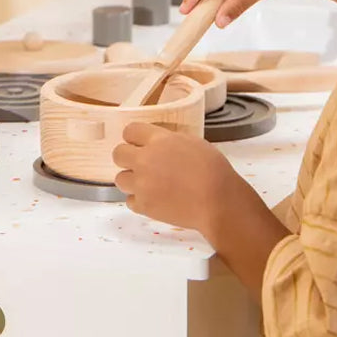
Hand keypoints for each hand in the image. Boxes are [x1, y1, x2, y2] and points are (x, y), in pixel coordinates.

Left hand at [113, 123, 255, 235]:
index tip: (139, 142)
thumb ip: (170, 141)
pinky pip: (130, 201)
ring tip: (149, 184)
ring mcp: (141, 184)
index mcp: (159, 141)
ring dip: (132, 180)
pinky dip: (140, 200)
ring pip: (120, 179)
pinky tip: (155, 198)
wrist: (217, 201)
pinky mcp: (143, 206)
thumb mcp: (193, 143)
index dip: (134, 137)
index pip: (130, 130)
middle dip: (127, 157)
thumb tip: (160, 143)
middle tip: (141, 164)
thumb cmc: (213, 170)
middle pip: (118, 153)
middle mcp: (145, 160)